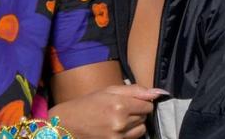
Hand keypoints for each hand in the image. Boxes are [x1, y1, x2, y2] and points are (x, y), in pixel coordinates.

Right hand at [49, 84, 164, 138]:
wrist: (66, 125)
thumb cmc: (86, 105)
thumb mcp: (108, 91)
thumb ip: (134, 90)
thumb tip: (158, 92)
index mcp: (119, 105)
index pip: (147, 105)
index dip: (141, 102)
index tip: (132, 101)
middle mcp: (121, 123)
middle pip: (144, 117)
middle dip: (137, 112)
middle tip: (121, 109)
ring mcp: (118, 137)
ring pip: (141, 130)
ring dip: (135, 124)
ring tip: (119, 120)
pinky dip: (128, 134)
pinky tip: (115, 129)